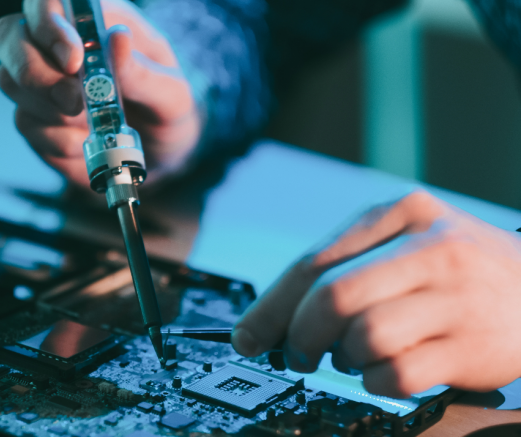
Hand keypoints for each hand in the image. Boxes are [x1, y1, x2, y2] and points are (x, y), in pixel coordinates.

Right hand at [0, 0, 200, 187]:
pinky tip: (85, 143)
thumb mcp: (172, 96)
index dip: (48, 24)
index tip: (72, 60)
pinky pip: (25, 123)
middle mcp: (58, 46)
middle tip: (75, 103)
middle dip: (36, 73)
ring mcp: (42, 82)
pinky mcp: (36, 118)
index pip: (47, 1)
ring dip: (50, 111)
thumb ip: (144, 72)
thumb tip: (117, 37)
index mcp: (94, 22)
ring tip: (92, 124)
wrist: (163, 155)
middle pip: (8, 35)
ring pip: (10, 81)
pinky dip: (57, 141)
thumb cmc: (169, 112)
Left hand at [232, 190, 520, 397]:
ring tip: (354, 355)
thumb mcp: (404, 241)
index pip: (315, 261)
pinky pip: (395, 373)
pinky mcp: (471, 346)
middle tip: (298, 354)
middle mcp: (430, 248)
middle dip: (300, 335)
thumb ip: (343, 268)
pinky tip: (382, 370)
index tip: (248, 336)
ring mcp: (455, 297)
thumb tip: (273, 321)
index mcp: (402, 213)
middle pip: (332, 298)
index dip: (271, 306)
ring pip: (363, 337)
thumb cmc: (456, 268)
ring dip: (343, 358)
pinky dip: (374, 380)